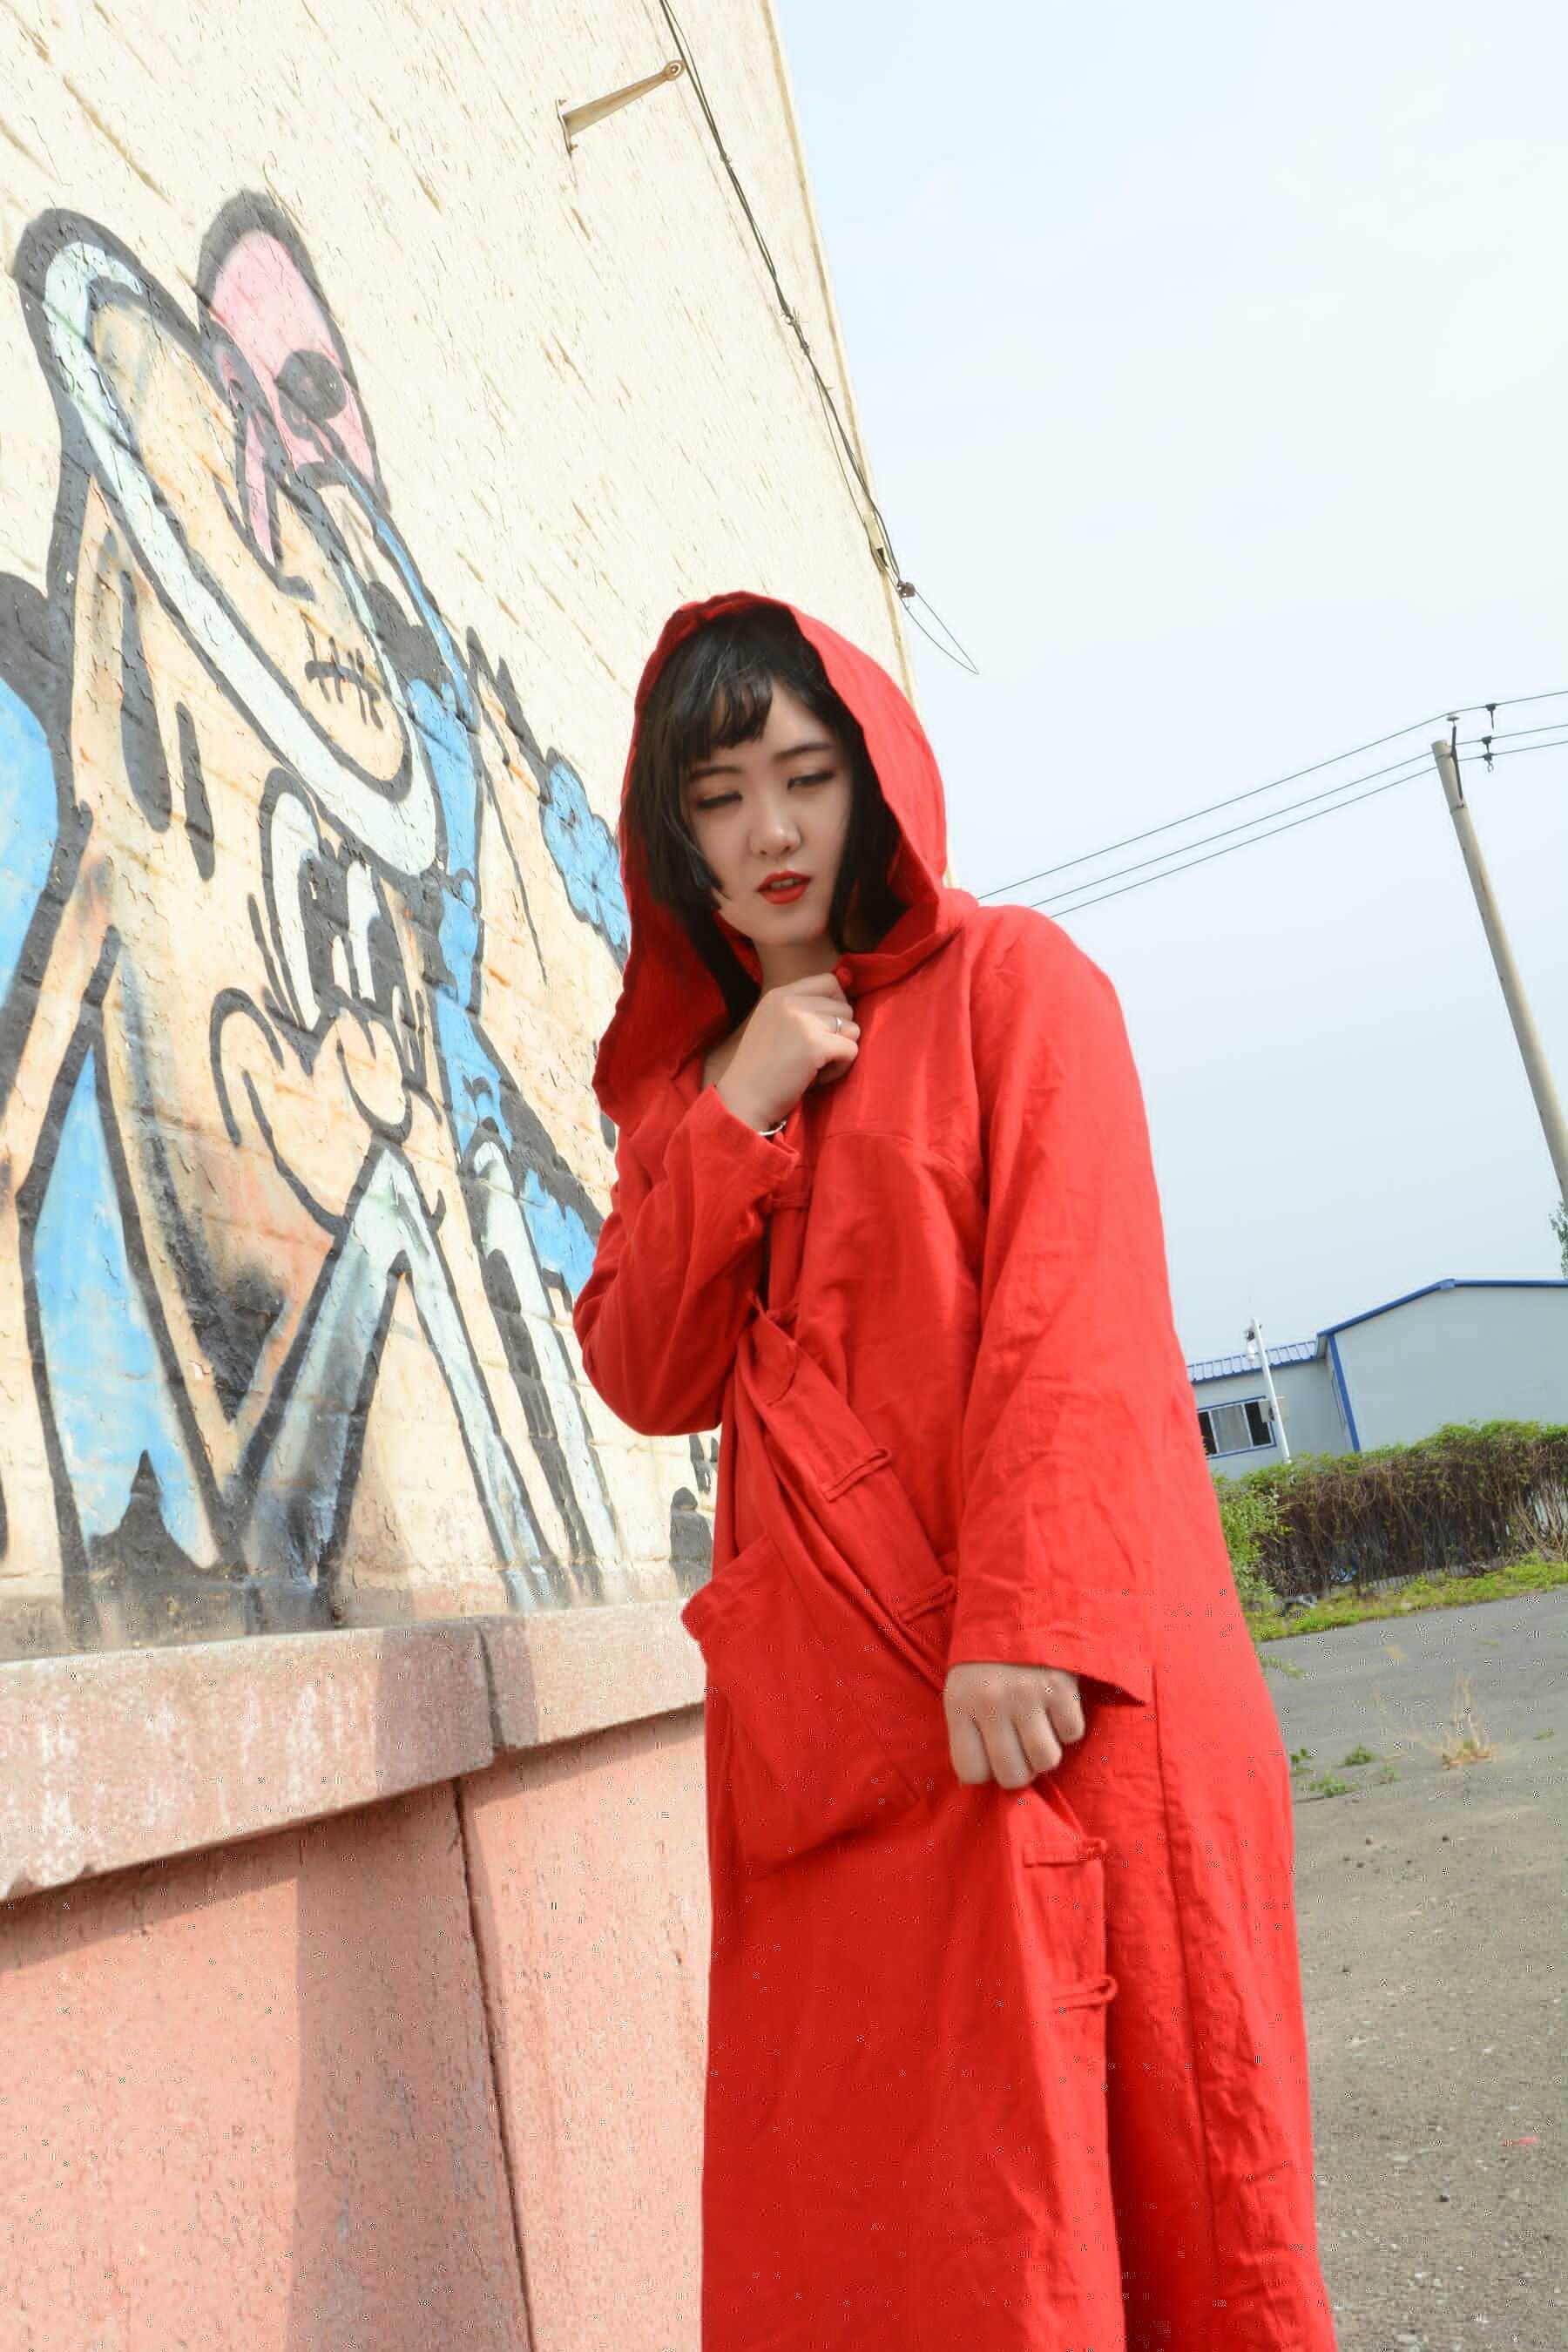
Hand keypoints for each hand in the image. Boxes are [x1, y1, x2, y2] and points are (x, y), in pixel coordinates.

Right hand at [716, 974, 859, 1132]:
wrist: (742, 1099)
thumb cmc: (760, 1069)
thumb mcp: (773, 1024)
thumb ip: (804, 1009)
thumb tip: (847, 993)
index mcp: (779, 994)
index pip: (829, 981)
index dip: (836, 1006)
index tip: (823, 1030)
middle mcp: (791, 1001)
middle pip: (845, 1007)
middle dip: (839, 1034)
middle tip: (815, 1056)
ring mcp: (804, 1022)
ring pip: (853, 1028)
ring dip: (841, 1051)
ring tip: (816, 1067)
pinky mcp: (815, 1045)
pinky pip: (851, 1050)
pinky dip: (841, 1068)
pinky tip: (818, 1077)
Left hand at [944, 1662, 1085, 1788]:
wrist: (1023, 1597)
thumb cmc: (989, 1652)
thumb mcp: (963, 1684)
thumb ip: (967, 1727)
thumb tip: (975, 1781)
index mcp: (959, 1702)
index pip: (970, 1772)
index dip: (986, 1771)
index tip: (992, 1757)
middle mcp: (991, 1702)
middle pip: (1012, 1774)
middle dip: (1021, 1769)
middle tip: (1022, 1748)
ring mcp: (1028, 1695)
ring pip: (1046, 1761)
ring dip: (1047, 1750)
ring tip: (1040, 1727)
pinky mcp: (1061, 1687)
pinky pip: (1072, 1734)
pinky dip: (1069, 1725)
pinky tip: (1057, 1703)